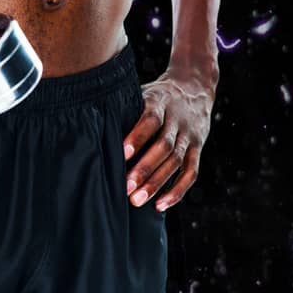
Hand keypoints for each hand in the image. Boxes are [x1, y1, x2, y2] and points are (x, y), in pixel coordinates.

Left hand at [121, 70, 215, 211]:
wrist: (194, 86)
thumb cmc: (157, 95)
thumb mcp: (142, 92)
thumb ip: (126, 108)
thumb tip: (94, 127)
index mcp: (160, 101)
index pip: (150, 119)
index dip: (137, 136)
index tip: (122, 154)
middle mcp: (177, 119)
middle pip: (164, 146)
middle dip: (145, 168)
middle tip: (127, 188)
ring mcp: (189, 135)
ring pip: (176, 161)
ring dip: (157, 183)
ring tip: (137, 200)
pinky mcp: (198, 148)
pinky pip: (191, 172)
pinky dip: (177, 190)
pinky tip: (160, 205)